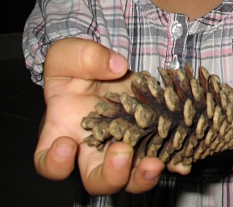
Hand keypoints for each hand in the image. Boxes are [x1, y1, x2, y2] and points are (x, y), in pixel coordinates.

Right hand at [35, 37, 164, 195]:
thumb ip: (84, 56)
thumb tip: (117, 66)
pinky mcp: (150, 137)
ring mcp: (125, 145)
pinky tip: (183, 158)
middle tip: (123, 152)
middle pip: (96, 179)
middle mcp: (94, 148)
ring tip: (156, 163)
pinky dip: (174, 161)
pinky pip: (163, 158)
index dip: (55, 161)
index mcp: (63, 131)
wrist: (108, 64)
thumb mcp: (70, 53)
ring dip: (143, 175)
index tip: (66, 145)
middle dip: (110, 174)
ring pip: (131, 177)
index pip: (49, 160)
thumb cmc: (79, 64)